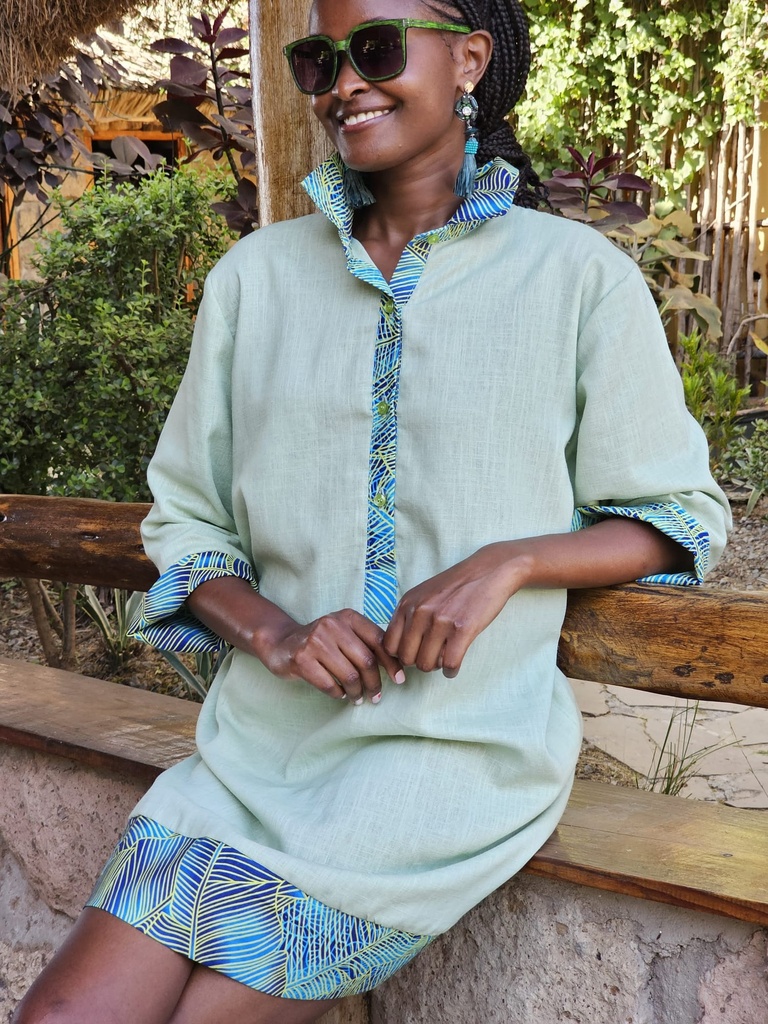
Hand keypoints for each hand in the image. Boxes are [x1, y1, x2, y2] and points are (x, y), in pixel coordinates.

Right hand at [254, 608, 404, 704]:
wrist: (282, 643)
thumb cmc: (321, 642)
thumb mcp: (344, 633)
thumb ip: (366, 643)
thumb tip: (395, 666)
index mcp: (348, 617)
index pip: (379, 640)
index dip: (392, 663)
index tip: (400, 679)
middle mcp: (333, 625)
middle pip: (366, 661)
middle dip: (374, 683)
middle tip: (376, 696)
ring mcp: (315, 642)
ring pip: (349, 676)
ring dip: (357, 692)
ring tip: (358, 698)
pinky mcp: (302, 659)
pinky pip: (330, 685)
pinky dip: (338, 694)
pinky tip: (340, 694)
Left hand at [384, 543, 529, 677]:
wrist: (489, 571)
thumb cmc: (457, 586)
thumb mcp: (424, 594)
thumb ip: (409, 616)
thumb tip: (400, 649)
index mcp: (407, 603)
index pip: (389, 645)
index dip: (401, 655)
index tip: (414, 654)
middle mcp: (420, 612)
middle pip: (407, 658)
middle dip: (418, 663)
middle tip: (432, 658)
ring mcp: (440, 621)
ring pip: (426, 664)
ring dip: (436, 667)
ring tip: (444, 660)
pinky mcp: (462, 629)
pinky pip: (450, 664)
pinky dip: (451, 671)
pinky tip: (454, 667)